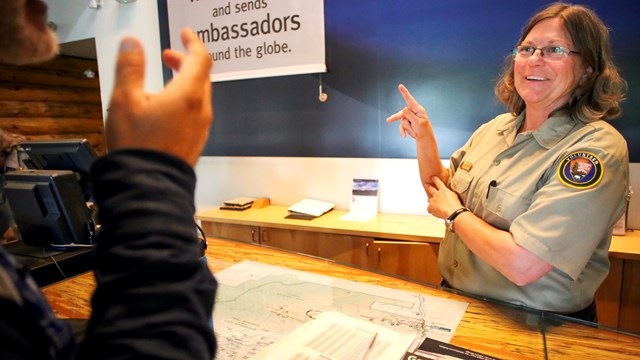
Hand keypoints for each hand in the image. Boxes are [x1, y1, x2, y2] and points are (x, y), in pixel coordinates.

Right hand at [105, 28, 212, 166]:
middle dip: (185, 62)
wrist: (147, 188)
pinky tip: (166, 108)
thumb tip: (133, 44)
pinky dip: (185, 101)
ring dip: (184, 82)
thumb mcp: (124, 101)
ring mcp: (201, 129)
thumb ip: (130, 68)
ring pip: (199, 95)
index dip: (193, 42)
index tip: (185, 34)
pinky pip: (195, 113)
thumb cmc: (137, 148)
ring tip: (162, 82)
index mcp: (187, 96)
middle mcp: (200, 112)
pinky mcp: (196, 142)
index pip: (200, 59)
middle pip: (201, 76)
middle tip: (167, 56)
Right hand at [385, 84, 431, 139]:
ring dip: (407, 129)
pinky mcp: (407, 122)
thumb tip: (403, 108)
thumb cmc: (424, 130)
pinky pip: (401, 126)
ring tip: (414, 134)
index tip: (400, 86)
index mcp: (418, 110)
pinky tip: (404, 136)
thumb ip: (410, 116)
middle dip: (395, 118)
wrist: (424, 138)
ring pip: (402, 121)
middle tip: (388, 120)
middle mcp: (413, 112)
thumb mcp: (418, 123)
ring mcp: (409, 117)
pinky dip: (403, 131)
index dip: (404, 93)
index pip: (410, 100)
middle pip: (401, 113)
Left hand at [425, 176, 462, 218]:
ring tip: (434, 204)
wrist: (453, 212)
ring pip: (429, 199)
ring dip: (431, 201)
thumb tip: (448, 194)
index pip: (438, 182)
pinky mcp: (430, 207)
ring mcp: (433, 200)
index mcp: (444, 190)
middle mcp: (437, 194)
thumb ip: (449, 193)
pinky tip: (434, 212)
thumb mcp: (454, 196)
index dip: (435, 179)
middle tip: (426, 184)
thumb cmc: (456, 205)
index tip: (432, 177)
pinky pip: (429, 208)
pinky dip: (431, 210)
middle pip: (430, 188)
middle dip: (428, 186)